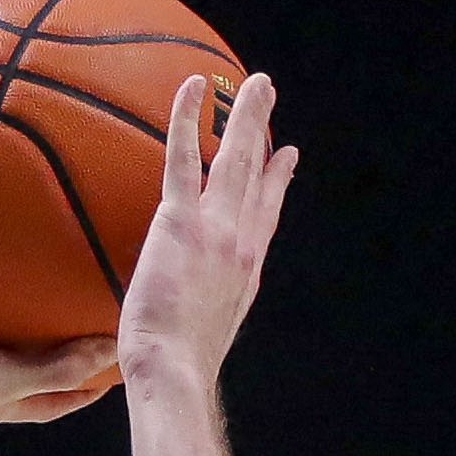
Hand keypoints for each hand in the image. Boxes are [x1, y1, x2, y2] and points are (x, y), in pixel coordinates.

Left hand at [116, 71, 296, 384]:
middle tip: (268, 98)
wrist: (174, 373)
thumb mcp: (194, 342)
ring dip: (246, 115)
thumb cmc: (173, 372)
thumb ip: (191, 317)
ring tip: (255, 83)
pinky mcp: (182, 222)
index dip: (276, 183)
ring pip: (235, 159)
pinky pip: (183, 158)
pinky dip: (188, 119)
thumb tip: (168, 326)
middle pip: (258, 177)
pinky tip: (193, 87)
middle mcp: (241, 245)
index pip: (264, 217)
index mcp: (245, 273)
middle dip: (264, 134)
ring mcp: (216, 230)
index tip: (287, 158)